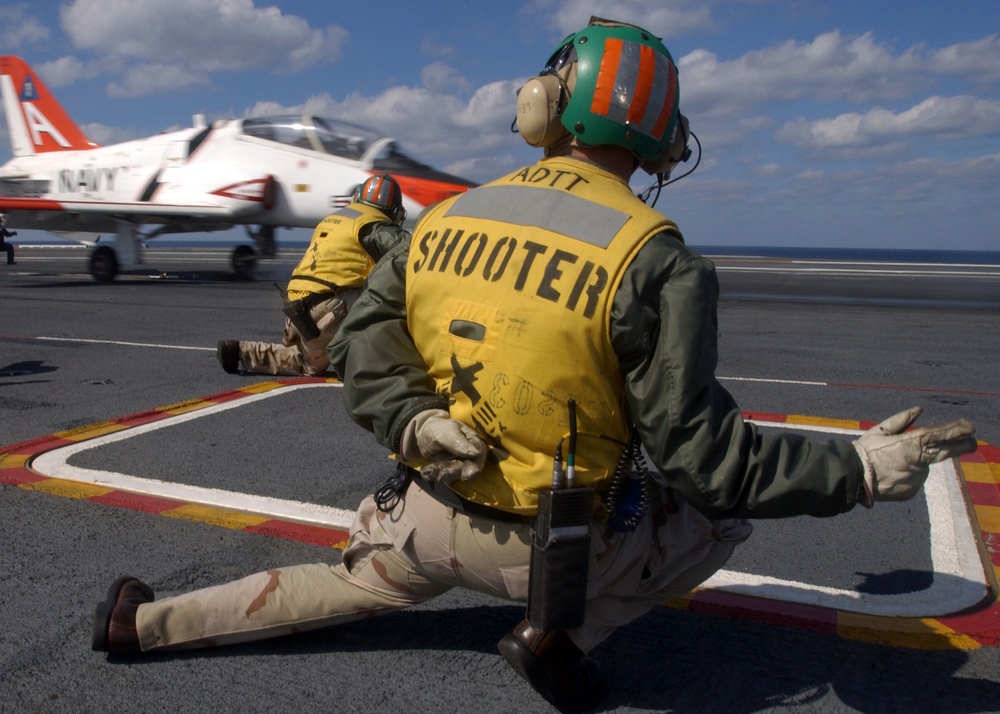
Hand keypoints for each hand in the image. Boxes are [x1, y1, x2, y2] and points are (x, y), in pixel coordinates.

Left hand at [401, 409, 485, 483]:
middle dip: (454, 473)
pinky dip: (433, 475)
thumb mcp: (448, 432)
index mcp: (472, 442)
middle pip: (466, 469)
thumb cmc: (439, 428)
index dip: (475, 468)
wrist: (424, 433)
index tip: (466, 476)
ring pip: (453, 474)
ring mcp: (457, 463)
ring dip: (442, 474)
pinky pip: (441, 476)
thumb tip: (476, 453)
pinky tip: (425, 472)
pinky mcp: (446, 470)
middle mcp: (468, 455)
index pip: (479, 456)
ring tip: (429, 470)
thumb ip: (460, 443)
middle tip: (442, 476)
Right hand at [852, 407, 976, 503]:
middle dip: (960, 446)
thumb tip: (918, 410)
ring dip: (917, 462)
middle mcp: (918, 462)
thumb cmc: (864, 452)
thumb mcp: (880, 430)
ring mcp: (916, 478)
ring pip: (924, 466)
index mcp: (910, 444)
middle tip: (972, 442)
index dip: (956, 430)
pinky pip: (915, 478)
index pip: (938, 435)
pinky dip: (908, 474)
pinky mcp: (911, 490)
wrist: (853, 478)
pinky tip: (892, 473)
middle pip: (945, 452)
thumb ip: (901, 420)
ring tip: (893, 461)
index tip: (970, 427)